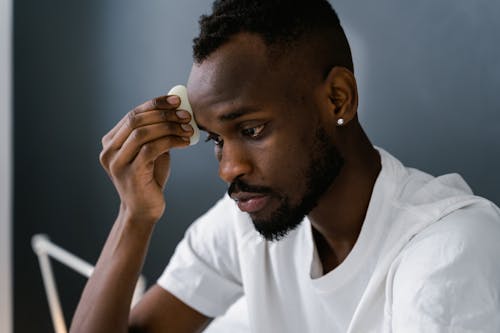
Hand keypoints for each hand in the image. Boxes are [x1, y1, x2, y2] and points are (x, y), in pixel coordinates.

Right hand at [99, 95, 192, 222]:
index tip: (176, 100)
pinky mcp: (131, 173)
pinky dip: (171, 141)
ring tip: (188, 129)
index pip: (132, 114)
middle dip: (164, 114)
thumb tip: (176, 108)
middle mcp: (109, 150)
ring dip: (170, 127)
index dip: (155, 104)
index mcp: (111, 141)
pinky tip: (185, 142)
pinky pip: (152, 148)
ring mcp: (118, 162)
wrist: (144, 209)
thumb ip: (156, 132)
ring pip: (143, 133)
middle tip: (185, 115)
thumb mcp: (151, 150)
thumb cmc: (149, 178)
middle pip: (136, 120)